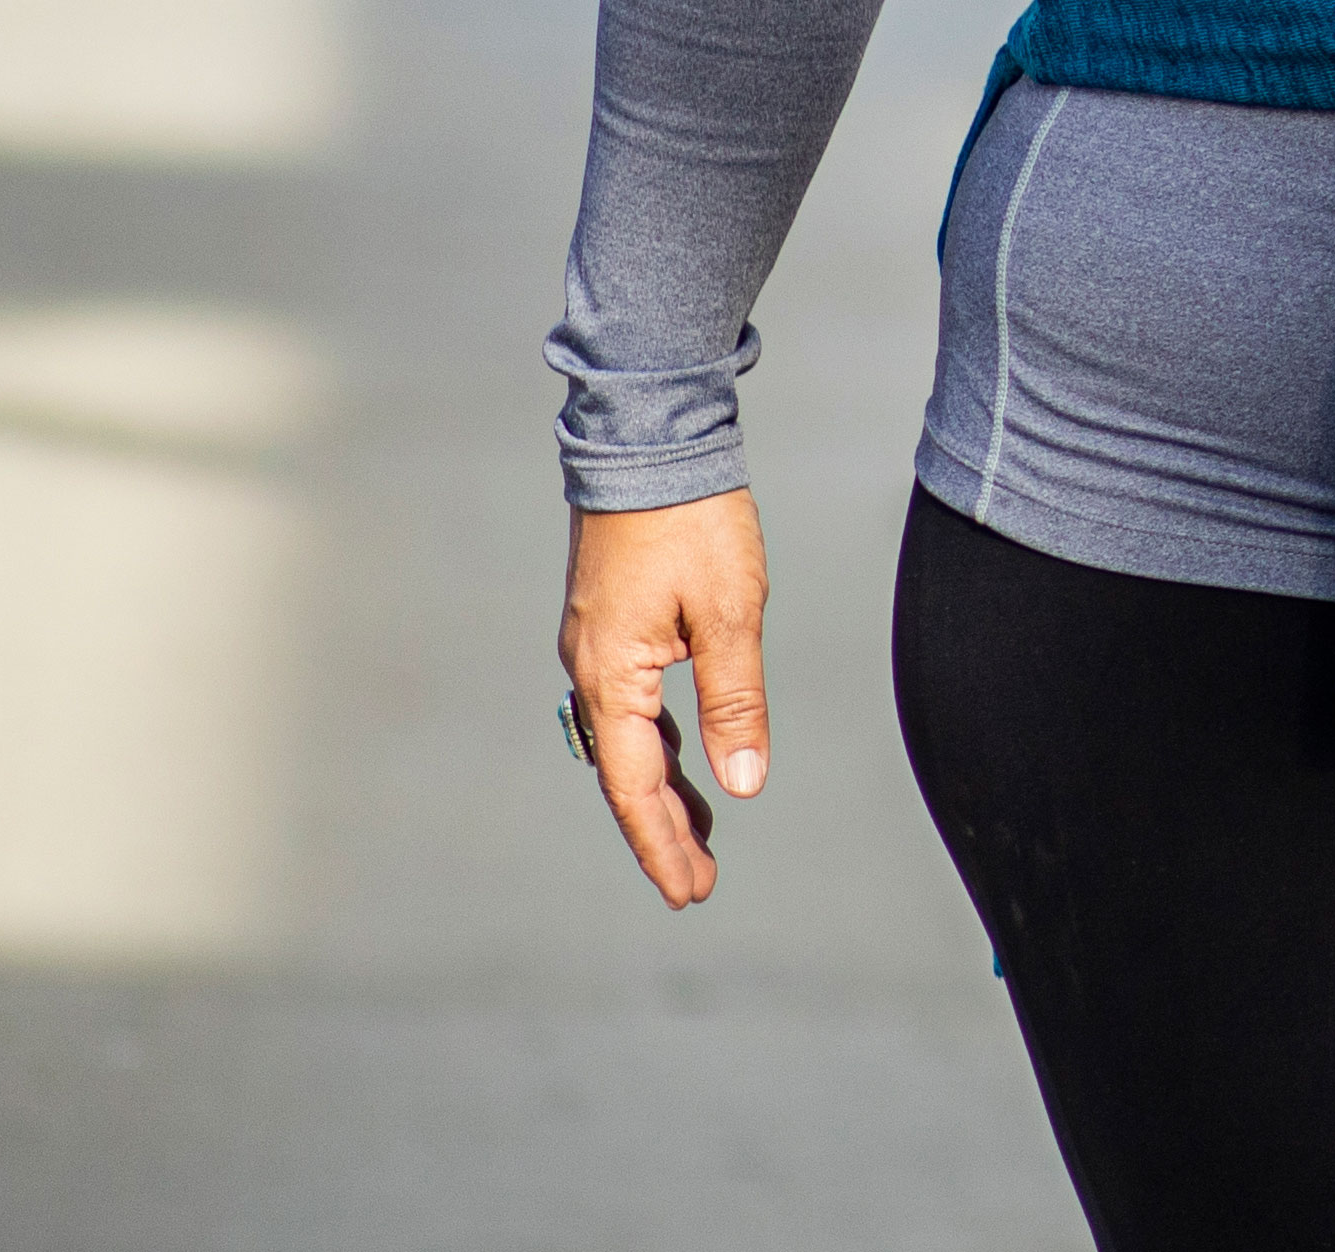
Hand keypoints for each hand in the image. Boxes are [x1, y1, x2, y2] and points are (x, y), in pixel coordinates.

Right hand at [561, 492, 770, 909]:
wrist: (648, 444)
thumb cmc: (693, 522)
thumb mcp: (730, 613)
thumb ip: (735, 701)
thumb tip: (743, 784)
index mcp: (612, 675)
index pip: (635, 784)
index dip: (661, 841)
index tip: (689, 890)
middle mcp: (591, 670)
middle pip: (625, 773)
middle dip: (660, 832)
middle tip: (696, 885)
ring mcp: (596, 650)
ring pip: (627, 743)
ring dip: (660, 792)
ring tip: (698, 840)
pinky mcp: (610, 629)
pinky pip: (629, 708)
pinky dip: (658, 746)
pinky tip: (686, 762)